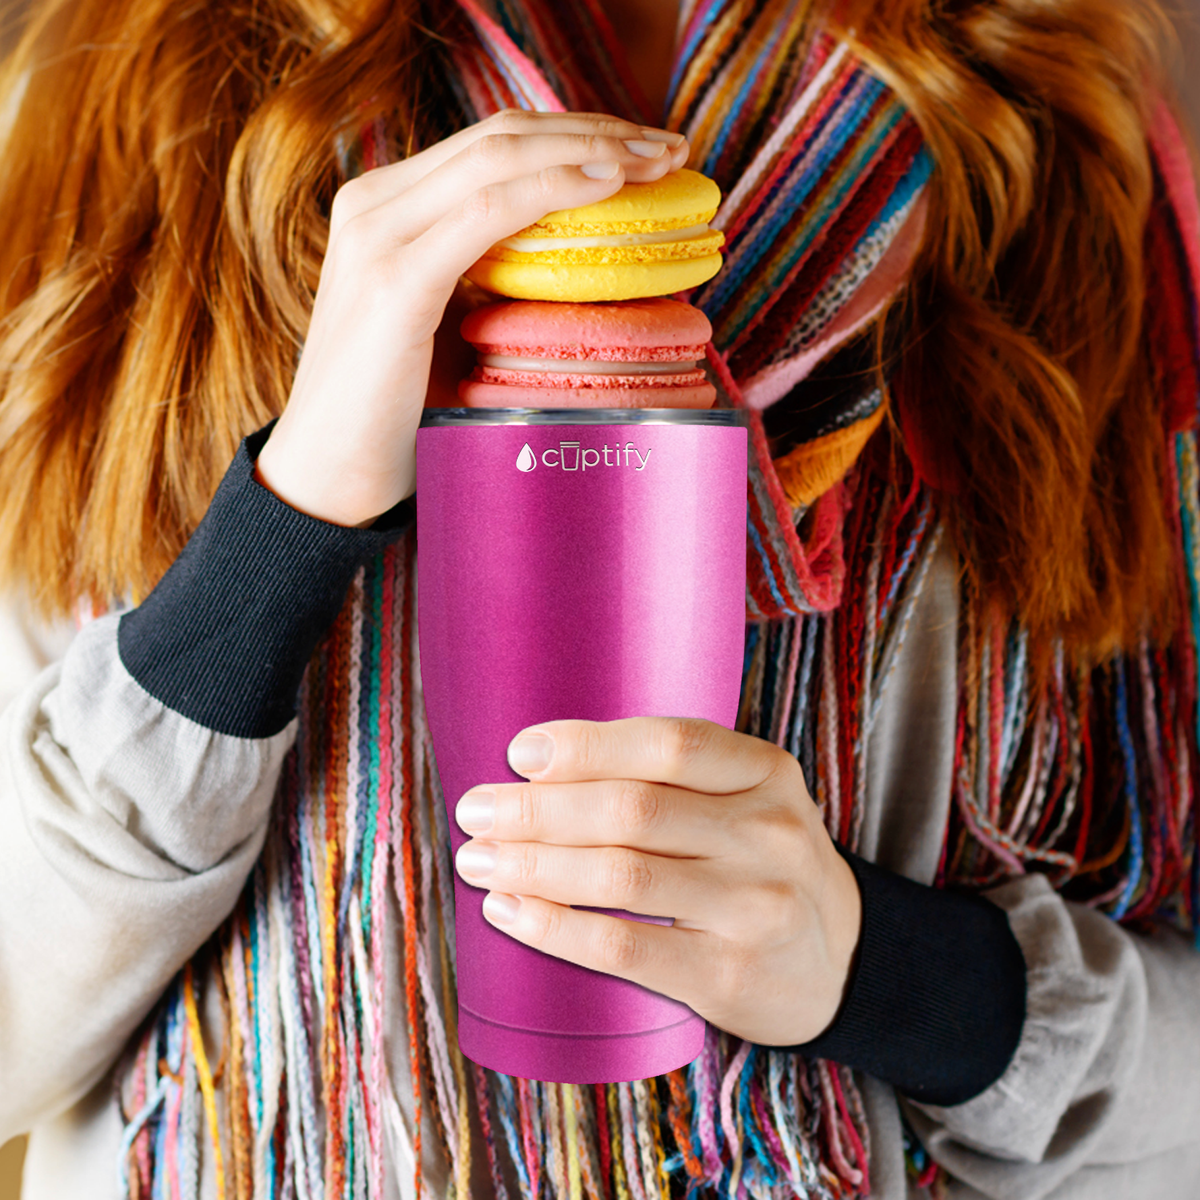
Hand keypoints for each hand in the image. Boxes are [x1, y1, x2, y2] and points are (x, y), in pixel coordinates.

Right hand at [254, 110, 688, 526]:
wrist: (329, 477)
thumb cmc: (394, 414)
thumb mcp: (447, 326)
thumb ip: (490, 282)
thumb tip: (578, 267)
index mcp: (386, 208)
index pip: (492, 144)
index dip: (573, 133)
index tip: (644, 148)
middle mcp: (374, 204)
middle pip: (503, 136)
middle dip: (596, 130)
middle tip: (669, 147)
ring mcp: (378, 236)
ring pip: (500, 158)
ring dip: (591, 150)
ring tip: (658, 161)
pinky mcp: (394, 282)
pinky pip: (487, 214)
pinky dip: (551, 190)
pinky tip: (606, 186)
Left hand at [453, 717, 862, 1045]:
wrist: (839, 958)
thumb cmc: (758, 860)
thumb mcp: (743, 797)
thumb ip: (668, 775)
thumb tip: (538, 765)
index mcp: (766, 771)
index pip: (669, 744)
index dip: (586, 745)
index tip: (519, 752)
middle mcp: (768, 833)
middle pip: (633, 810)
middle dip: (538, 809)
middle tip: (475, 810)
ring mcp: (754, 907)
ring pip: (621, 877)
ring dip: (534, 866)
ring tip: (477, 859)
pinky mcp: (729, 974)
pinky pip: (624, 947)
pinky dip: (555, 927)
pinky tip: (510, 911)